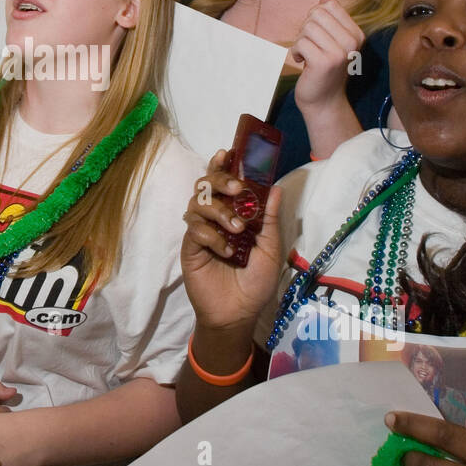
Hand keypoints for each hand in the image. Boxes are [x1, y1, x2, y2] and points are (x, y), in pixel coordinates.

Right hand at [180, 150, 282, 333]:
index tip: (227, 152)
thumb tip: (275, 188)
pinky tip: (226, 251)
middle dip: (220, 180)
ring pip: (198, 204)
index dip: (222, 165)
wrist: (238, 313)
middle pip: (206, 185)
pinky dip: (211, 235)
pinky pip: (194, 230)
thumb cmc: (255, 282)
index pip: (224, 182)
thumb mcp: (270, 249)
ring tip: (237, 229)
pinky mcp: (190, 247)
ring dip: (219, 210)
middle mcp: (215, 218)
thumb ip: (269, 220)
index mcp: (234, 213)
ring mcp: (201, 232)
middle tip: (237, 188)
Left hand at [289, 0, 364, 110]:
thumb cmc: (324, 69)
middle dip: (306, 29)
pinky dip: (296, 52)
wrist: (324, 101)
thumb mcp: (330, 40)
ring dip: (300, 41)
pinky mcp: (324, 62)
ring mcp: (340, 52)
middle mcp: (352, 41)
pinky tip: (303, 62)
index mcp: (356, 33)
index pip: (328, 6)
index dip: (315, 18)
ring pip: (307, 27)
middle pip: (316, 14)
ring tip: (307, 55)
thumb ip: (330, 16)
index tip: (318, 36)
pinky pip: (300, 42)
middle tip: (310, 46)